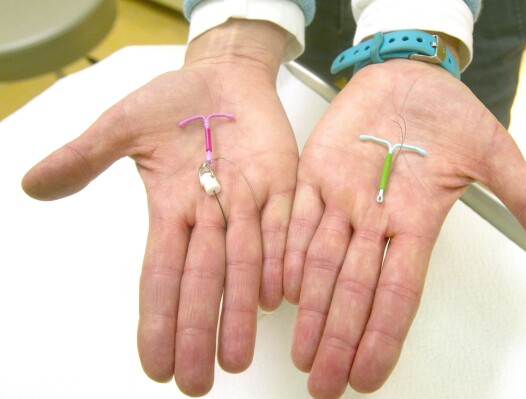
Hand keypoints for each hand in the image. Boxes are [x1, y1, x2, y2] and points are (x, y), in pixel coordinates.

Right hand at [22, 20, 297, 395]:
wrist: (224, 76)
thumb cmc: (174, 100)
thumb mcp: (123, 126)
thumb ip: (85, 157)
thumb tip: (31, 186)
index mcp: (172, 208)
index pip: (161, 274)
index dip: (157, 319)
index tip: (154, 366)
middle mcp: (210, 216)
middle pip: (203, 281)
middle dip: (197, 331)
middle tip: (198, 383)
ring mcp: (248, 202)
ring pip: (244, 263)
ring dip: (240, 310)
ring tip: (235, 358)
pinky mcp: (282, 183)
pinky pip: (283, 224)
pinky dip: (280, 258)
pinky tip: (276, 297)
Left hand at [284, 59, 525, 397]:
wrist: (408, 76)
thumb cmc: (447, 113)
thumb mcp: (492, 150)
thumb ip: (522, 191)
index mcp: (416, 219)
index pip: (398, 291)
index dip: (382, 335)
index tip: (366, 378)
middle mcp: (374, 219)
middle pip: (353, 288)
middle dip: (338, 336)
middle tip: (322, 384)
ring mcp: (341, 197)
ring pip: (319, 260)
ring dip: (309, 307)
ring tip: (300, 352)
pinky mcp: (315, 172)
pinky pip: (297, 216)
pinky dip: (286, 250)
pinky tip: (278, 288)